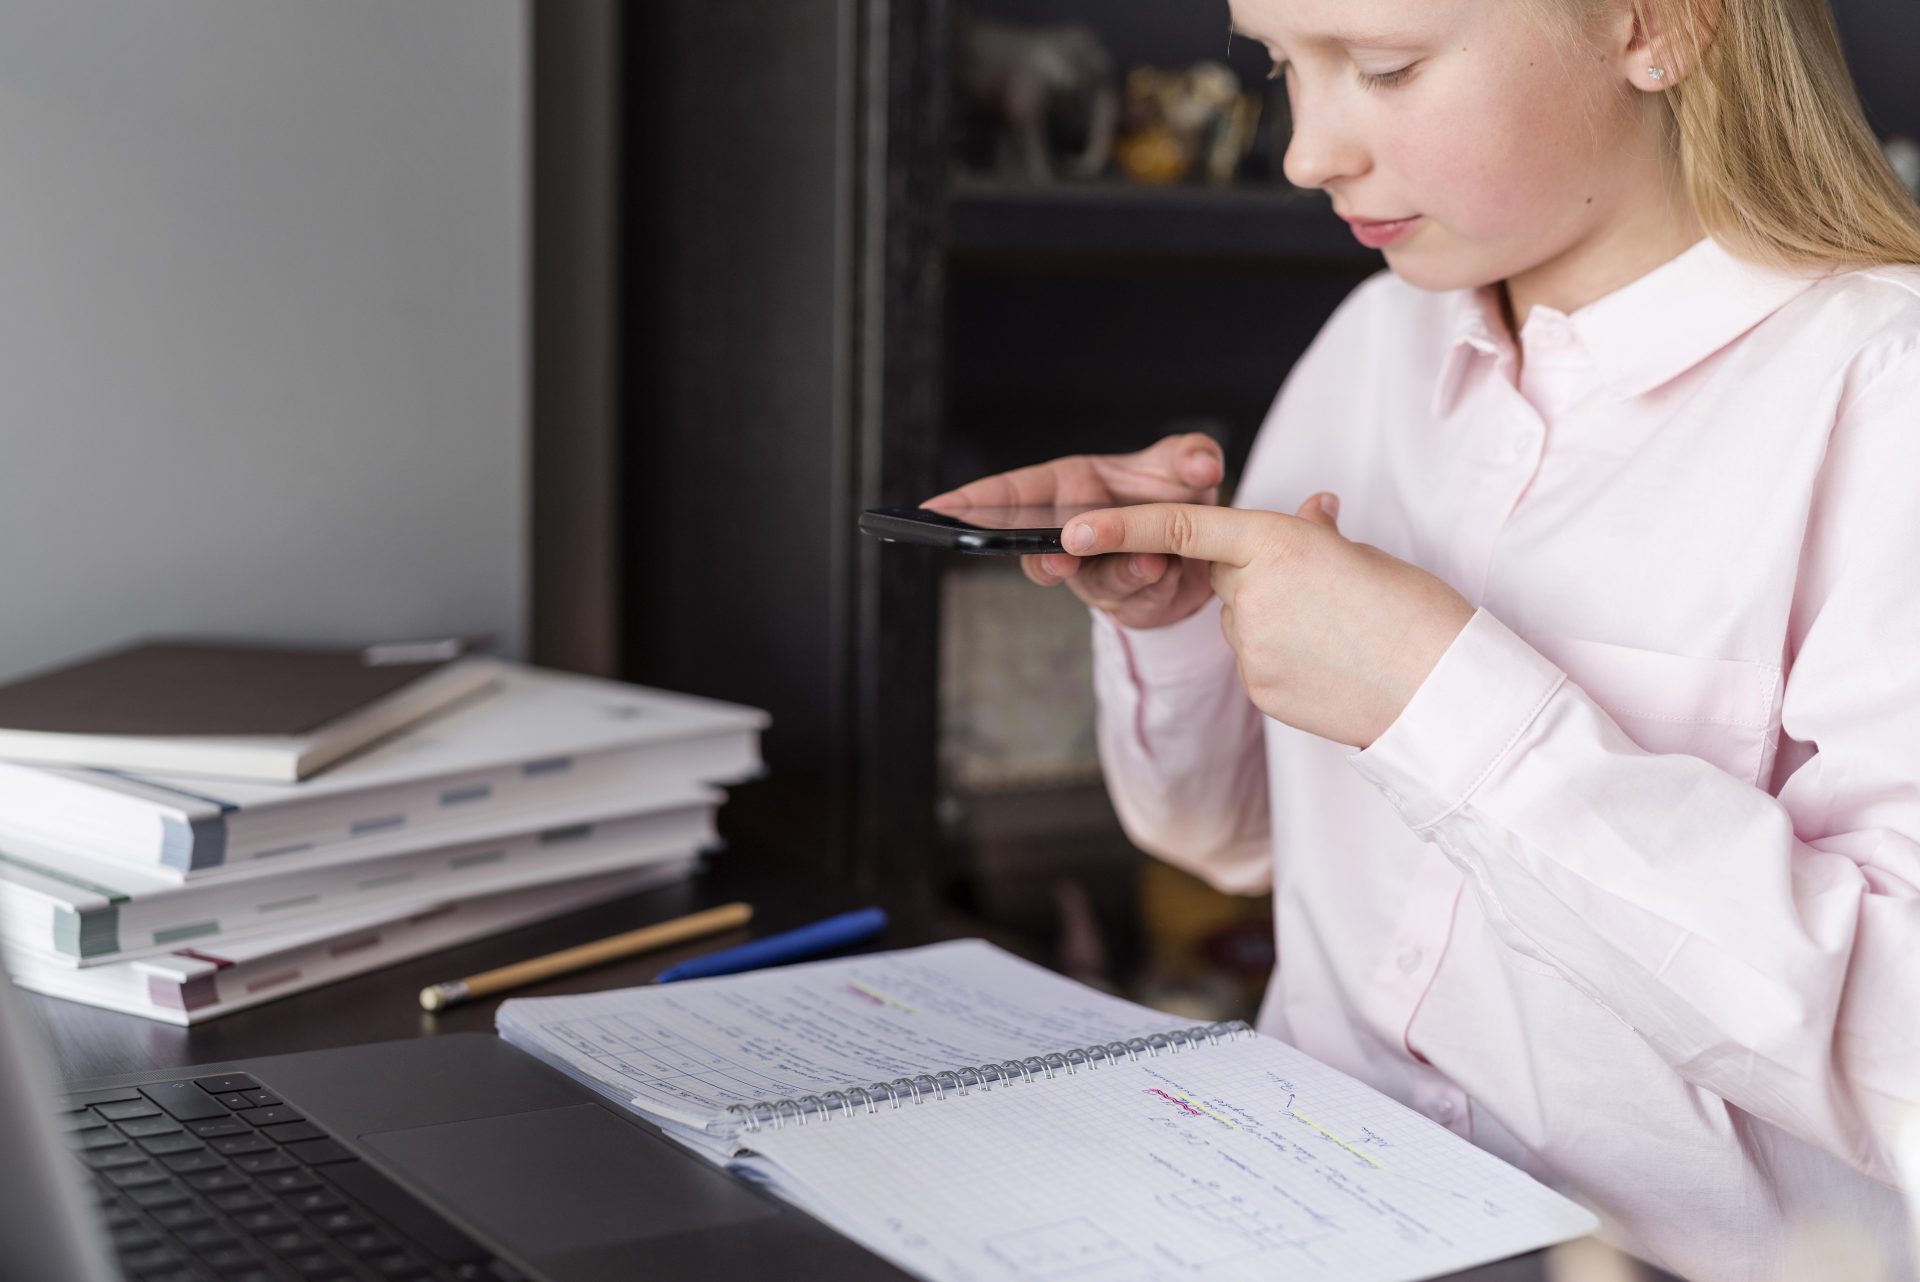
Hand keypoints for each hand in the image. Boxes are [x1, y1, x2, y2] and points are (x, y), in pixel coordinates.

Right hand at [923, 433, 1223, 629]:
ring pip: (1092, 581)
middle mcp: (1071, 532)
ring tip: (1151, 562)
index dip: (971, 500)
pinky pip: (1133, 600)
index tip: (937, 507)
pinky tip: (1172, 572)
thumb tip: (1202, 463)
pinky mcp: (1124, 601)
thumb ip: (1188, 454)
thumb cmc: (1175, 495)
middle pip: (1034, 550)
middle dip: (1043, 557)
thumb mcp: (1181, 463)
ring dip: (1119, 573)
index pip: (1010, 494)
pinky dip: (1155, 587)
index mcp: (1068, 488)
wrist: (1209, 545)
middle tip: (1059, 559)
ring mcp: (1093, 571)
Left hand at [1060, 493, 1474, 747]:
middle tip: (1323, 594)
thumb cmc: (1415, 613)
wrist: (1442, 690)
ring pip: (1241, 623)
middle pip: (1224, 579)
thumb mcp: (1363, 556)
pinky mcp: (1258, 689)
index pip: (1181, 527)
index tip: (1070, 529)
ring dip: (1273, 622)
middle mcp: (1251, 593)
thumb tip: (1310, 511)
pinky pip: (1255, 663)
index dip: (1121, 526)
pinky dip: (1282, 660)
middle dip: (1256, 579)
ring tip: (1335, 635)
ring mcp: (1250, 647)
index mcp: (1276, 543)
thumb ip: (1316, 536)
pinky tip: (1327, 667)